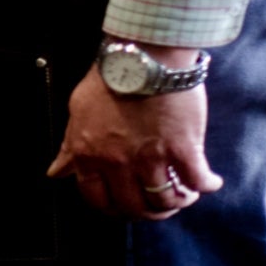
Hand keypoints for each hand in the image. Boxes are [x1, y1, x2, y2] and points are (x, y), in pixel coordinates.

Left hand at [46, 44, 219, 221]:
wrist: (143, 54)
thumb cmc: (110, 77)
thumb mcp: (78, 109)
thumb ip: (70, 146)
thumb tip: (56, 172)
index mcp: (89, 154)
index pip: (98, 199)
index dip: (113, 207)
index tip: (125, 204)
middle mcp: (118, 162)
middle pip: (135, 206)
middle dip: (148, 211)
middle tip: (158, 203)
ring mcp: (151, 159)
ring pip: (166, 200)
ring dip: (177, 201)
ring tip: (184, 193)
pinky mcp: (182, 149)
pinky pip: (197, 182)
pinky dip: (206, 185)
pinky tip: (210, 182)